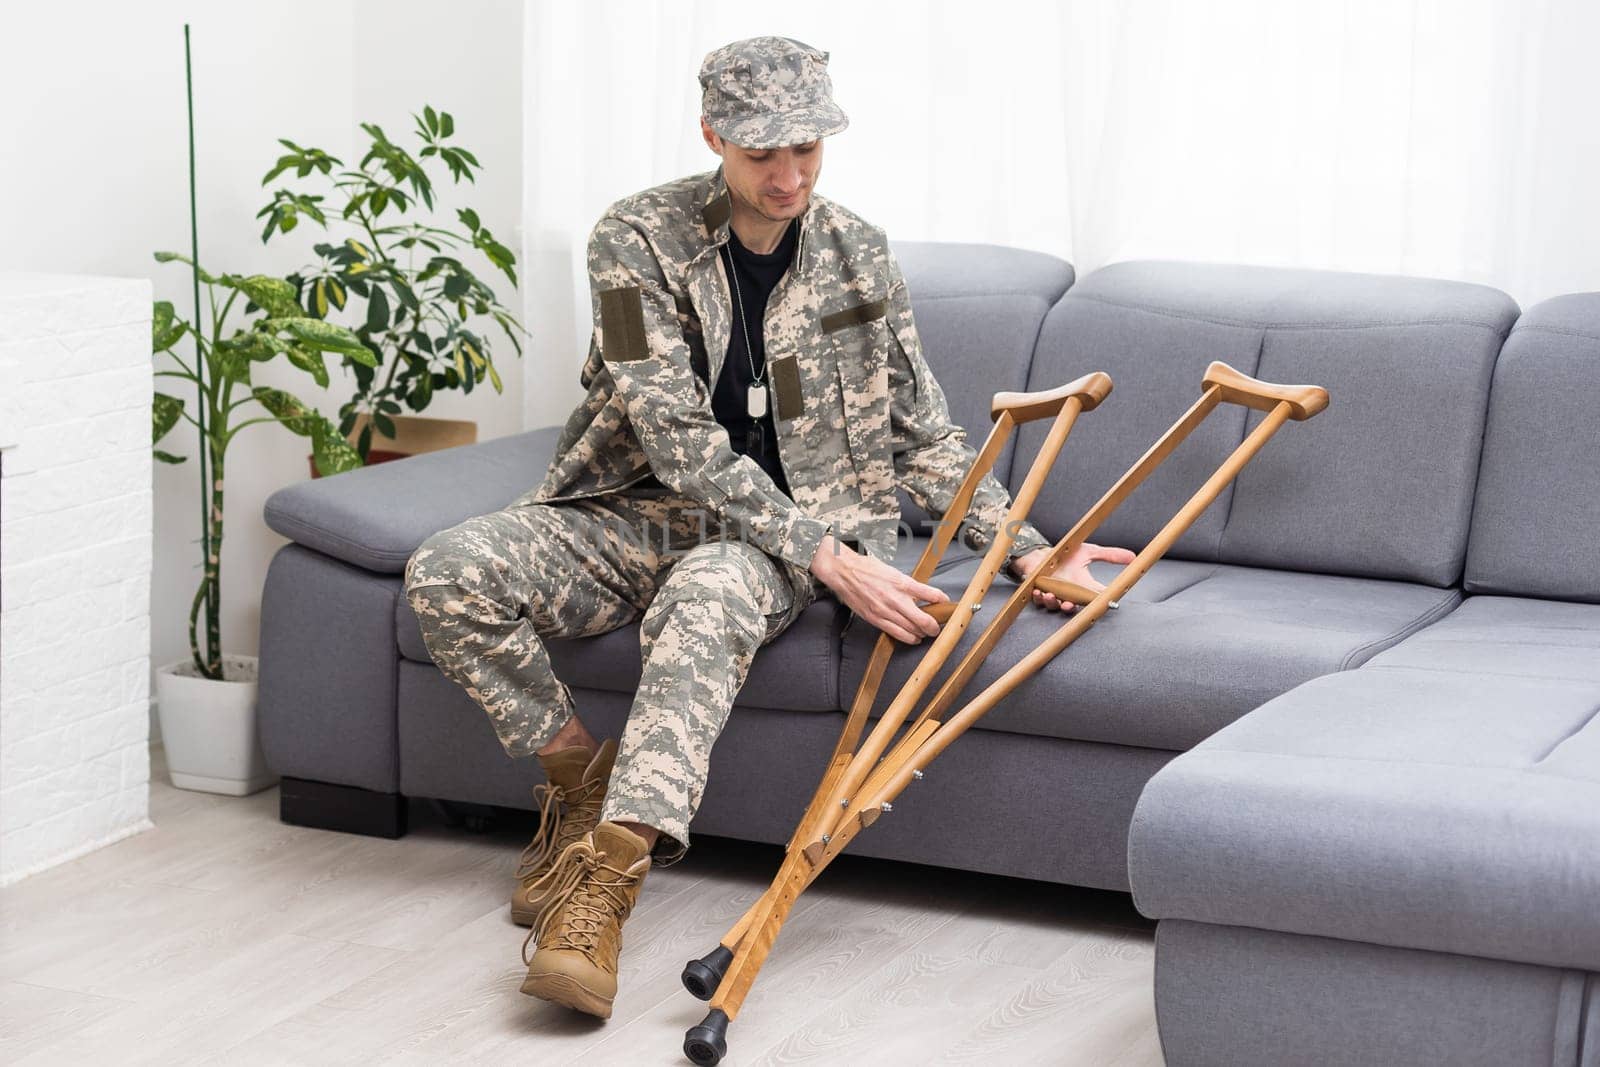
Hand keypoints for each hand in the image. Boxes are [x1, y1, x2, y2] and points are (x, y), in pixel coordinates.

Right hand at [809, 535, 949, 642]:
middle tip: (938, 626)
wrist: (844, 572)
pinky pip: (897, 634)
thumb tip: (922, 595)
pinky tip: (913, 638)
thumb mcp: (893, 572)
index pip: (930, 594)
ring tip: (926, 633)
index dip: (942, 601)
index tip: (946, 603)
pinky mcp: (876, 619)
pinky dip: (909, 638)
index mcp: (902, 582)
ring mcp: (885, 611)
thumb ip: (908, 585)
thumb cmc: (867, 569)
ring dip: (922, 633)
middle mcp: (896, 598)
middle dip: (934, 626)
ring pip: (912, 630)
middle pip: (923, 619)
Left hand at [1011, 543, 1137, 612]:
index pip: (1093, 598)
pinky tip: (1040, 592)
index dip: (1099, 603)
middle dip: (1071, 608)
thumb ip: (1110, 555)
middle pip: (1072, 608)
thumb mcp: (1089, 552)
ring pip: (1054, 606)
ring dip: (1053, 603)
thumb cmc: (1066, 555)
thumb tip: (1133, 557)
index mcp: (1082, 588)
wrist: (1043, 553)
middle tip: (1070, 604)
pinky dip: (1039, 597)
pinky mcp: (1039, 593)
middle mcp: (1069, 595)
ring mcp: (1054, 595)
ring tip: (1051, 595)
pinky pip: (1039, 600)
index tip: (1103, 603)